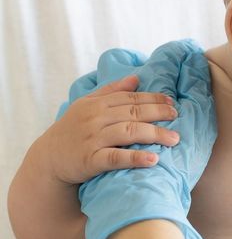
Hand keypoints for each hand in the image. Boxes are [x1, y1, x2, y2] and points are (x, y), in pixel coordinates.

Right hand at [40, 75, 179, 184]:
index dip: (152, 99)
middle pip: (133, 112)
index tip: (171, 102)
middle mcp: (95, 119)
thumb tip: (136, 78)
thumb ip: (111, 91)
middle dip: (158, 113)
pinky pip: (115, 158)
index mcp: (96, 104)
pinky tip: (153, 159)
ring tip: (174, 139)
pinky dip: (135, 158)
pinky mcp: (90, 160)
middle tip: (177, 116)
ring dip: (154, 134)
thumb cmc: (72, 131)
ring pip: (128, 132)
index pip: (130, 98)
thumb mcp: (86, 105)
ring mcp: (92, 139)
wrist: (47, 159)